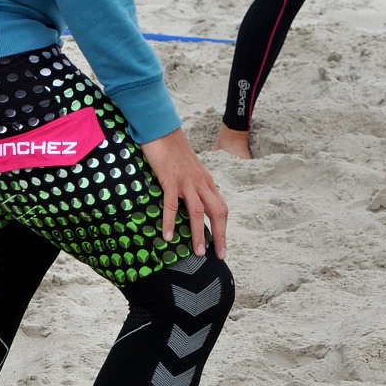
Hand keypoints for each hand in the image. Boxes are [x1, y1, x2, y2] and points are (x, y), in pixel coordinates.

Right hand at [140, 128, 227, 258]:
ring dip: (198, 234)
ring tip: (197, 253)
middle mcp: (201, 182)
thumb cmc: (173, 150)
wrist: (162, 129)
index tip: (221, 246)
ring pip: (198, 211)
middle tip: (219, 256)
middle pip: (217, 212)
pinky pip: (172, 204)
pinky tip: (168, 236)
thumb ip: (193, 185)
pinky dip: (171, 222)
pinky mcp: (170, 178)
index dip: (223, 228)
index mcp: (206, 181)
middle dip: (220, 236)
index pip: (221, 207)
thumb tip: (190, 204)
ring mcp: (186, 181)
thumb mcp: (189, 169)